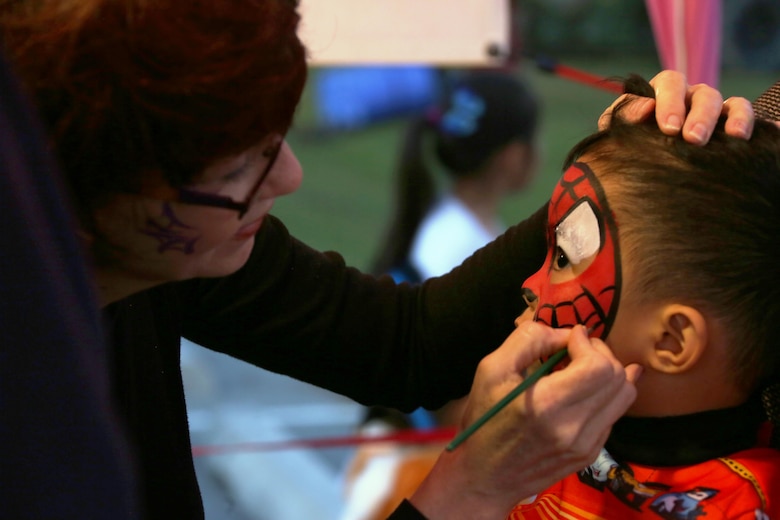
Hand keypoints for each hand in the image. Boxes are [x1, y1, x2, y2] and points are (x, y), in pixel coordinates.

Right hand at [408, 323, 640, 518]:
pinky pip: (614, 414)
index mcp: (547, 405)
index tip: (569, 337)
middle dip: (600, 352)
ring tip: (583, 366)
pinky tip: (584, 388)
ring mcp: (586, 444)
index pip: (597, 365)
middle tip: (576, 348)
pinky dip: (605, 394)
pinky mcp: (590, 453)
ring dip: (609, 371)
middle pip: (616, 376)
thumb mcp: (491, 369)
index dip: (588, 343)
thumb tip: (565, 334)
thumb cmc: (485, 419)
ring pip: (624, 395)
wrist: (486, 476)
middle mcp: (574, 428)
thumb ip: (528, 339)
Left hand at [598, 70, 754, 144]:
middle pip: (702, 94)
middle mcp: (690, 98)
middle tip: (693, 138)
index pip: (669, 83)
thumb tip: (646, 106)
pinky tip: (756, 135)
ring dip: (731, 119)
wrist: (638, 171)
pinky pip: (745, 116)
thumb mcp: (619, 132)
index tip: (668, 128)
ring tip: (733, 138)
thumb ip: (623, 116)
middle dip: (699, 116)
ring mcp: (712, 110)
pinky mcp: (730, 125)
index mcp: (661, 94)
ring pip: (728, 103)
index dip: (670, 102)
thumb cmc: (628, 146)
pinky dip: (752, 122)